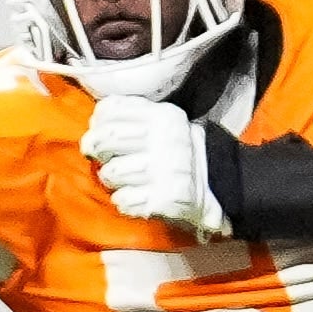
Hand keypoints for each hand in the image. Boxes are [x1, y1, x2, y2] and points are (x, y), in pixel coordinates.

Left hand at [80, 95, 226, 234]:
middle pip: (106, 139)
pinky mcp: (165, 198)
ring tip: (127, 181)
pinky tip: (137, 197)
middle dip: (97, 151)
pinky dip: (125, 201)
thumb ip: (130, 114)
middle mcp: (164, 138)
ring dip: (113, 181)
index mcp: (161, 116)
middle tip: (104, 159)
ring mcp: (165, 169)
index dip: (96, 125)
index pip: (110, 110)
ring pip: (111, 173)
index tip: (98, 135)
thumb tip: (95, 121)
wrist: (217, 181)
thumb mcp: (161, 121)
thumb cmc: (175, 151)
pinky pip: (123, 200)